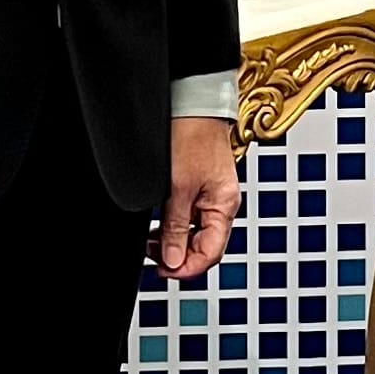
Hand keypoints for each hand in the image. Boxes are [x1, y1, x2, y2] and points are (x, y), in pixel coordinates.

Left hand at [156, 115, 239, 277]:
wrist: (191, 103)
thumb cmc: (191, 137)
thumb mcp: (178, 188)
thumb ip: (177, 227)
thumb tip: (175, 261)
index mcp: (224, 206)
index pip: (211, 253)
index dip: (186, 268)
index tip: (161, 271)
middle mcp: (221, 204)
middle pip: (204, 246)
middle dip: (177, 256)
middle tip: (150, 254)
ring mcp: (211, 196)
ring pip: (194, 234)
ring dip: (172, 242)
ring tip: (150, 240)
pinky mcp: (199, 187)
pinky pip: (189, 218)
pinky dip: (172, 226)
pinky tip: (157, 225)